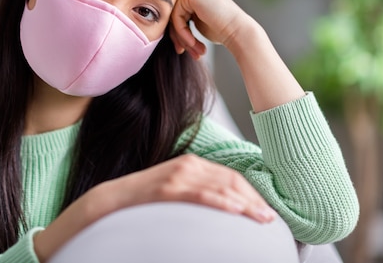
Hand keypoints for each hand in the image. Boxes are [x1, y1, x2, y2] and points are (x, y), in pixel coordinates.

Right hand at [105, 154, 276, 222]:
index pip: (230, 177)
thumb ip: (197, 191)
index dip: (251, 193)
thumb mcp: (175, 190)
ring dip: (245, 204)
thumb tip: (223, 206)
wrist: (112, 200)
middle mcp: (188, 165)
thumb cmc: (146, 200)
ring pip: (221, 187)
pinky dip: (222, 203)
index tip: (266, 209)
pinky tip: (236, 212)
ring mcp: (178, 175)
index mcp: (192, 163)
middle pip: (231, 181)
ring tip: (261, 219)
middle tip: (270, 217)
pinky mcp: (168, 188)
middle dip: (254, 199)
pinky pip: (201, 195)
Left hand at [169, 0, 248, 58]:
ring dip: (181, 37)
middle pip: (172, 10)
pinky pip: (175, 17)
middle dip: (178, 34)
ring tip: (194, 51)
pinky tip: (193, 43)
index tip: (182, 48)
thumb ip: (180, 14)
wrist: (238, 31)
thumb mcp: (195, 18)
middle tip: (186, 51)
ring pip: (172, 14)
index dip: (177, 30)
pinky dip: (182, 33)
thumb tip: (158, 21)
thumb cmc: (220, 28)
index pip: (176, 7)